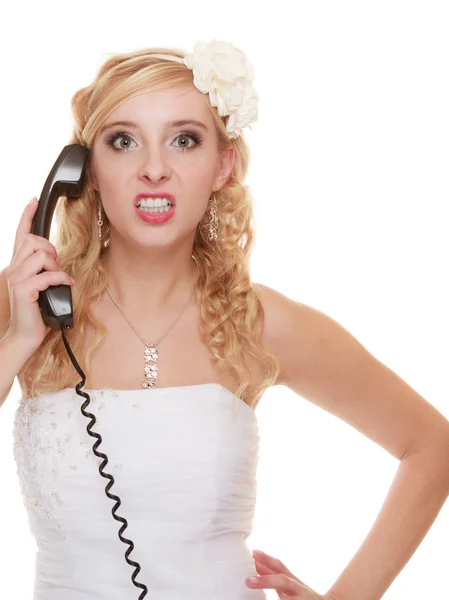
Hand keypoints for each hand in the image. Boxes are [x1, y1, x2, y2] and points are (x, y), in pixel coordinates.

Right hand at [5, 196, 74, 349]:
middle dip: (51, 249)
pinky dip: (60, 278)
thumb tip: (54, 260)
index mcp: (17, 266)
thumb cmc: (35, 312)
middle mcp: (14, 268)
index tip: (33, 200)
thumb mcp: (39, 286)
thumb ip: (42, 270)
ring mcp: (17, 279)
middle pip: (34, 240)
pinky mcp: (24, 290)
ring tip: (59, 278)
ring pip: (40, 254)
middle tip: (57, 268)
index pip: (20, 235)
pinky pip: (47, 274)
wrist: (24, 336)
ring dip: (55, 264)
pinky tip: (66, 284)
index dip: (26, 216)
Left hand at [246, 549, 329, 598]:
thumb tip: (254, 563)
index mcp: (293, 580)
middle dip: (266, 581)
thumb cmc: (300, 595)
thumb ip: (271, 575)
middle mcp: (298, 588)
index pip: (280, 566)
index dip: (267, 558)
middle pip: (283, 581)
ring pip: (287, 598)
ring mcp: (301, 599)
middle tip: (248, 581)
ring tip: (255, 587)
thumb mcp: (288, 583)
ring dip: (272, 588)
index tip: (253, 552)